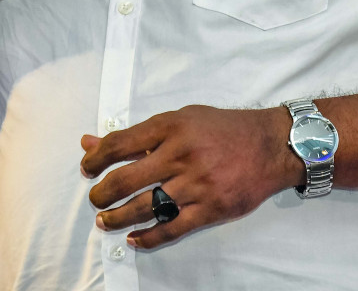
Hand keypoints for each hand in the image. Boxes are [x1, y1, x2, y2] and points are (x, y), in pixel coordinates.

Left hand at [80, 105, 303, 249]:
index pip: (120, 143)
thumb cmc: (222, 129)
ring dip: (117, 217)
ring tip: (105, 221)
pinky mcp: (210, 209)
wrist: (270, 146)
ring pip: (144, 207)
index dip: (96, 158)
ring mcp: (196, 184)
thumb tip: (91, 143)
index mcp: (171, 127)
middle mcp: (181, 154)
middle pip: (126, 179)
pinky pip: (172, 228)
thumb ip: (138, 134)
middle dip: (102, 193)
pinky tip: (134, 238)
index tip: (87, 168)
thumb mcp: (181, 119)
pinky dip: (148, 236)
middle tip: (95, 199)